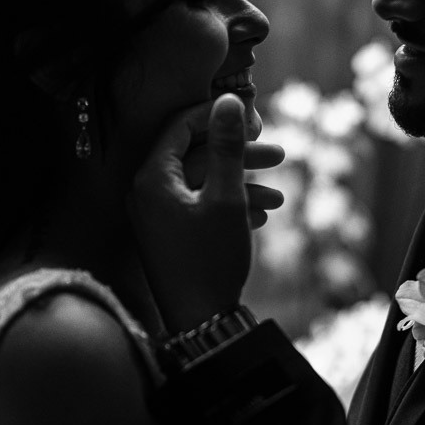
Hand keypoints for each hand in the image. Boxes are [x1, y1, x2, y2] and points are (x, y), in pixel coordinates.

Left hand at [129, 94, 282, 331]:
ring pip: (200, 186)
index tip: (252, 116)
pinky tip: (259, 219)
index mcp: (152, 178)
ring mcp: (154, 217)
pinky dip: (226, 208)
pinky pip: (196, 208)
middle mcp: (145, 193)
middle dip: (239, 156)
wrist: (201, 323)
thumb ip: (227, 147)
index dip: (215, 116)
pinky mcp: (166, 236)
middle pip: (194, 157)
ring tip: (279, 199)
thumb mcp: (226, 198)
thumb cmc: (211, 259)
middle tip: (279, 155)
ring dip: (240, 187)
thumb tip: (230, 101)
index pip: (178, 127)